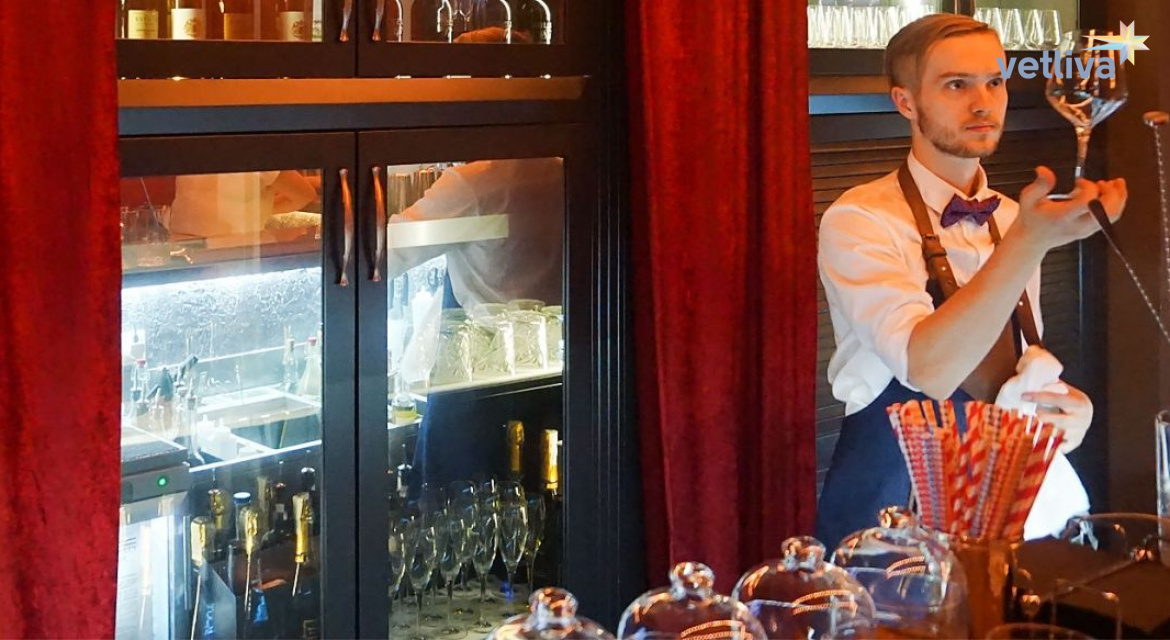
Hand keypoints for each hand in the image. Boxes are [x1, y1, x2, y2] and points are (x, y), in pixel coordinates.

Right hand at [1013, 166, 1127, 250]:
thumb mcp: (1028, 199)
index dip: (1089, 187)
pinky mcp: (1091, 230)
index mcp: (1063, 217)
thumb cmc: (1031, 218)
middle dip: (1111, 192)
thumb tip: (1044, 170)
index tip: (1079, 182)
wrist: (1033, 240)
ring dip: (1118, 197)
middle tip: (1103, 182)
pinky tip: (1110, 192)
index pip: (1087, 202)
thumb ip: (1039, 184)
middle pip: (1107, 211)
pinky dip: (1116, 203)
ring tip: (1113, 184)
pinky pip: (1111, 217)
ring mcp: (1087, 230)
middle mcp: (1078, 226)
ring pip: (1113, 215)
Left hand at [1023, 383, 1093, 453]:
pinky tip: (1033, 440)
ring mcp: (1079, 433)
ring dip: (1040, 431)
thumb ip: (1051, 384)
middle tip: (1027, 415)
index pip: (1058, 399)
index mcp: (1080, 403)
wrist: (1083, 415)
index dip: (1039, 396)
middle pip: (1057, 420)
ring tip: (1028, 427)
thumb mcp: (1064, 390)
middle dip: (1040, 417)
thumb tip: (1028, 369)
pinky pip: (1056, 447)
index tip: (1023, 395)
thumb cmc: (1067, 400)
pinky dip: (1045, 443)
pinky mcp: (1073, 444)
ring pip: (1055, 435)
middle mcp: (1082, 419)